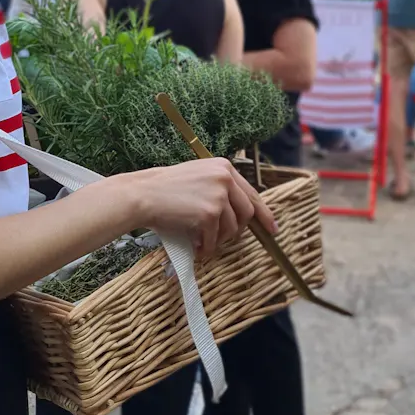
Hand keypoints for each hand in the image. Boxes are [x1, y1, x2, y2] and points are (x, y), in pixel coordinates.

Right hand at [132, 158, 276, 258]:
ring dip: (219, 239)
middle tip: (223, 239)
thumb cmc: (165, 189)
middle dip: (237, 230)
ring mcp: (219, 195)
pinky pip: (215, 238)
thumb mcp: (198, 178)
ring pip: (233, 228)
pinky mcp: (210, 212)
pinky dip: (208, 247)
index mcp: (224, 167)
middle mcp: (225, 178)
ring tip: (203, 240)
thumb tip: (239, 213)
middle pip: (247, 213)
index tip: (271, 228)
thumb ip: (220, 189)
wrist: (143, 194)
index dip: (264, 213)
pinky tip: (198, 246)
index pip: (252, 193)